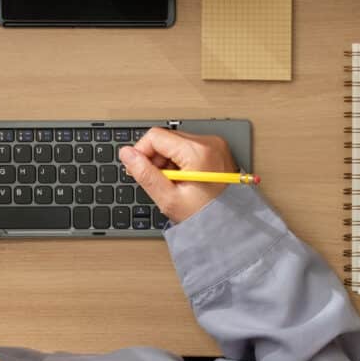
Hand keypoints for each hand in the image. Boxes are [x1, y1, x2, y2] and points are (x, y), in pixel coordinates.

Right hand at [118, 129, 236, 223]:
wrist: (233, 224)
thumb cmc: (206, 216)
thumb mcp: (169, 199)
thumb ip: (145, 174)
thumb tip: (127, 154)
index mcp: (198, 151)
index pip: (155, 136)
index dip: (141, 152)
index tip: (139, 169)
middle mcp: (209, 142)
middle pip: (165, 138)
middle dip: (155, 158)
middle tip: (159, 181)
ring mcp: (214, 145)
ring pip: (174, 142)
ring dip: (167, 161)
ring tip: (173, 183)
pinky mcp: (216, 149)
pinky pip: (187, 147)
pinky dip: (179, 162)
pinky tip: (183, 179)